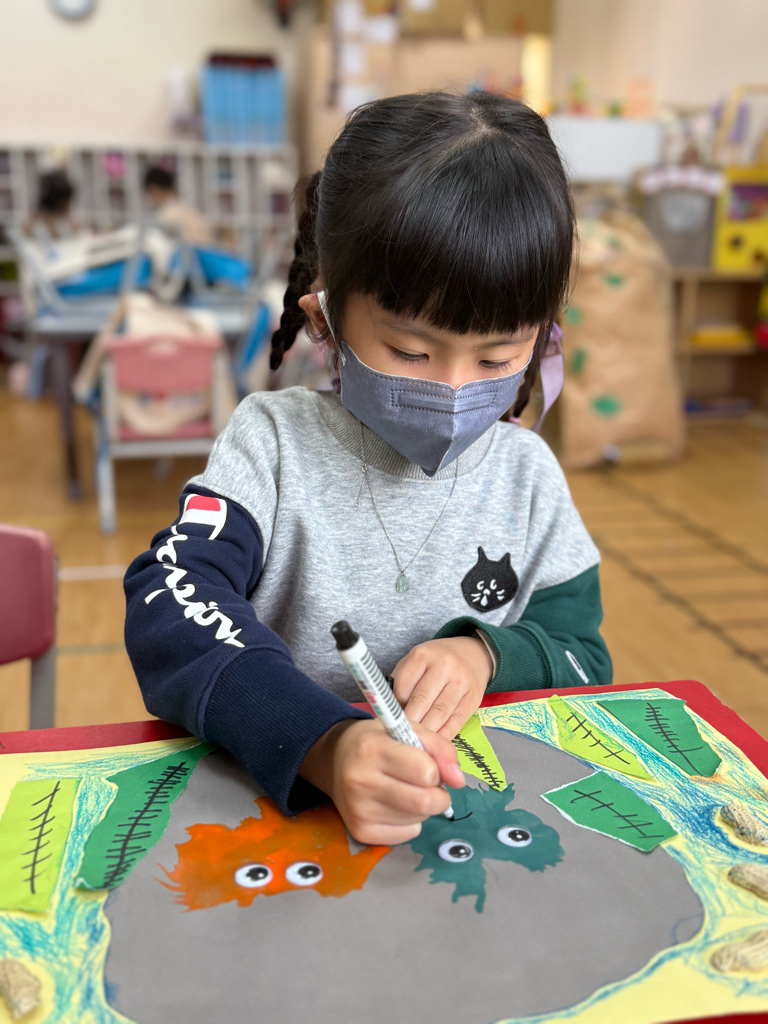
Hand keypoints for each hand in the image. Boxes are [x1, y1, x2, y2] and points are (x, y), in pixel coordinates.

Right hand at [299, 719, 463, 846]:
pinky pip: (407, 834)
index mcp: (373, 748)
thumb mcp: (408, 729)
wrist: (335, 759)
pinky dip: (411, 822)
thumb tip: (459, 781)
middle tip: (431, 786)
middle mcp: (361, 780)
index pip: (425, 772)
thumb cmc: (378, 741)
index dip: (436, 770)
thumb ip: (440, 748)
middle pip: (425, 802)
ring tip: (408, 791)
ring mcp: (358, 809)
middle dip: (439, 796)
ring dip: (423, 807)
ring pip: (418, 820)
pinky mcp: (360, 831)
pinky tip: (396, 806)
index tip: (429, 765)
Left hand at [391, 636, 492, 738]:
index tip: (391, 720)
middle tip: (400, 736)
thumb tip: (393, 712)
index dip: (395, 707)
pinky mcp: (474, 698)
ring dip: (425, 731)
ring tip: (415, 741)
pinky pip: (456, 721)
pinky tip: (434, 741)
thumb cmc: (437, 661)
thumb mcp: (416, 660)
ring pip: (439, 713)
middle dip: (409, 722)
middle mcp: (444, 666)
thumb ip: (403, 680)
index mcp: (423, 655)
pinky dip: (444, 734)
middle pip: (421, 701)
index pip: (403, 686)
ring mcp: (461, 682)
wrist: (472, 654)